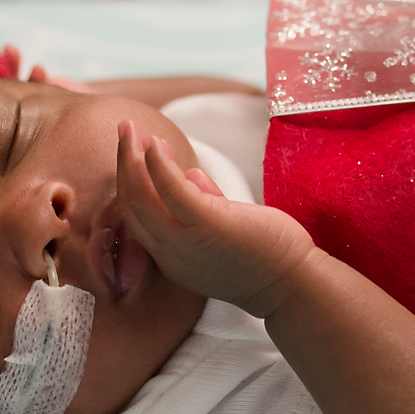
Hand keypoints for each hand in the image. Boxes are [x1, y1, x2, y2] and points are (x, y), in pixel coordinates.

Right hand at [114, 121, 315, 316]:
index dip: (129, 181)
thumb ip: (204, 206)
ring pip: (141, 197)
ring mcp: (185, 241)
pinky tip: (154, 144)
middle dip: (123, 162)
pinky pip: (172, 191)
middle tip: (124, 130)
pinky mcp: (207, 226)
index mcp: (172, 256)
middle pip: (131, 204)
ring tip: (130, 128)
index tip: (134, 152)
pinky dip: (158, 166)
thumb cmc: (262, 256)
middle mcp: (169, 253)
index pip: (136, 218)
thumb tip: (191, 175)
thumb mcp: (222, 233)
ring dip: (131, 157)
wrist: (291, 285)